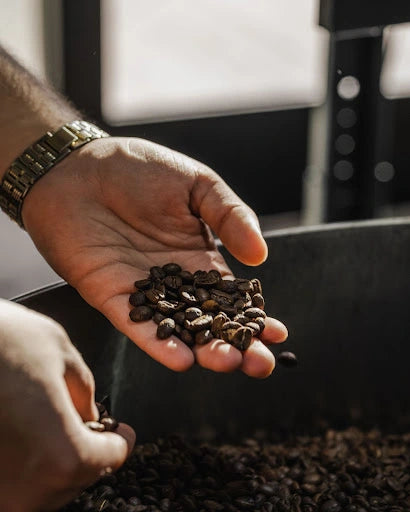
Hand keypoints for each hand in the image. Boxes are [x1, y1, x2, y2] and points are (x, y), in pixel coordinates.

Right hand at [0, 299, 134, 511]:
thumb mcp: (58, 352)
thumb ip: (83, 390)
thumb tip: (89, 412)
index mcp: (62, 455)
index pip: (109, 459)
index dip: (120, 439)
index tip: (122, 431)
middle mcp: (27, 489)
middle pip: (77, 478)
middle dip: (90, 449)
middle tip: (91, 425)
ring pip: (44, 487)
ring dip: (56, 459)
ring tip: (53, 425)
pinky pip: (13, 484)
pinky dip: (25, 463)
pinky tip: (23, 434)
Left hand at [22, 137, 287, 377]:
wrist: (78, 167)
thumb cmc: (140, 169)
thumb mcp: (198, 185)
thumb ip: (231, 216)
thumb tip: (260, 256)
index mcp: (200, 257)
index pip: (232, 297)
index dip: (254, 317)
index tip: (277, 334)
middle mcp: (175, 282)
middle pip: (210, 322)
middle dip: (236, 345)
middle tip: (259, 365)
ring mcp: (144, 292)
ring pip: (177, 331)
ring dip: (202, 350)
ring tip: (226, 363)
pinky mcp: (111, 297)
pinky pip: (136, 326)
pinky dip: (156, 344)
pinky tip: (180, 359)